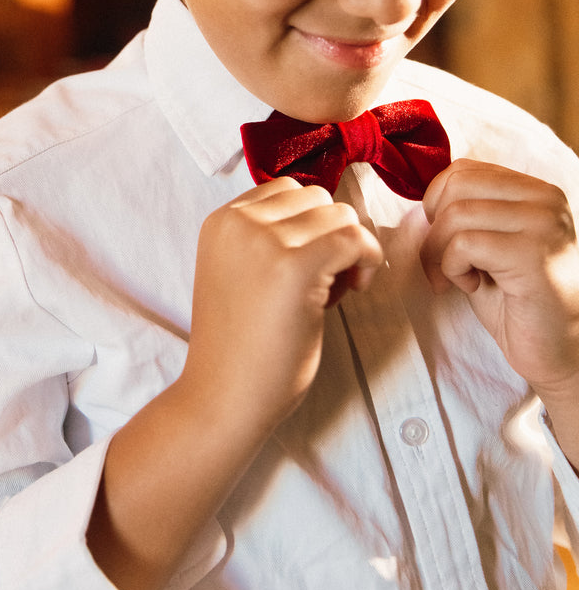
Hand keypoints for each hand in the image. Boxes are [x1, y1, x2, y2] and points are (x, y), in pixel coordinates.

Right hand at [185, 176, 382, 429]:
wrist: (223, 398)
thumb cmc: (240, 345)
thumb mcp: (239, 271)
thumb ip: (270, 239)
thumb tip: (334, 217)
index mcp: (221, 220)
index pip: (286, 191)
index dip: (309, 226)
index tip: (309, 265)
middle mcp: (239, 222)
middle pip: (316, 198)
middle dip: (330, 234)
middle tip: (325, 281)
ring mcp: (266, 241)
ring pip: (340, 215)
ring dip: (350, 249)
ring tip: (334, 290)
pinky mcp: (297, 266)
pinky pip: (356, 239)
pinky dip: (368, 259)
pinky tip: (355, 289)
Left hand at [420, 158, 578, 402]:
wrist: (558, 349)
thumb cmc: (518, 301)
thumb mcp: (490, 245)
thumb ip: (467, 215)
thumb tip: (424, 201)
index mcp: (535, 191)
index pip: (464, 170)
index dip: (436, 204)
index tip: (441, 241)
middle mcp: (544, 199)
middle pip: (455, 186)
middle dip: (433, 230)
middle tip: (439, 266)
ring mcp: (542, 224)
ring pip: (455, 214)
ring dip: (441, 254)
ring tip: (461, 280)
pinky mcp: (531, 254)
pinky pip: (464, 245)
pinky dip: (454, 270)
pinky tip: (474, 287)